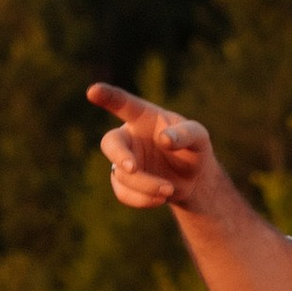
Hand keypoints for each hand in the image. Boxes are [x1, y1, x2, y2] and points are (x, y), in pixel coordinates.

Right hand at [90, 83, 217, 211]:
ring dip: (146, 185)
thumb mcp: (199, 138)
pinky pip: (123, 193)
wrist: (193, 180)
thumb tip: (164, 140)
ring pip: (122, 174)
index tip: (92, 91)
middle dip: (120, 156)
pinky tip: (161, 197)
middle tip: (133, 167)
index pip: (124, 104)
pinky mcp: (123, 182)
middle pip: (110, 143)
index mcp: (144, 117)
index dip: (108, 97)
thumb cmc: (193, 149)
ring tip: (169, 189)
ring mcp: (123, 160)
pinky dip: (143, 199)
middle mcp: (129, 136)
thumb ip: (185, 134)